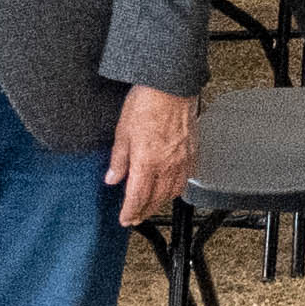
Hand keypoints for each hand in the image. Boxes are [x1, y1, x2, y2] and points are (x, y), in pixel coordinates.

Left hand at [105, 88, 195, 225]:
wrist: (171, 86)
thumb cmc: (146, 103)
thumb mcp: (122, 131)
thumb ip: (118, 160)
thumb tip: (112, 179)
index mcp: (147, 162)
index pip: (137, 198)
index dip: (130, 212)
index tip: (125, 220)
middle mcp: (167, 165)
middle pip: (156, 199)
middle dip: (144, 212)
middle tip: (135, 218)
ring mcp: (182, 160)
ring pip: (173, 192)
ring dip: (161, 203)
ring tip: (151, 206)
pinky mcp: (193, 152)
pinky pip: (187, 178)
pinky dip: (178, 188)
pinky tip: (172, 187)